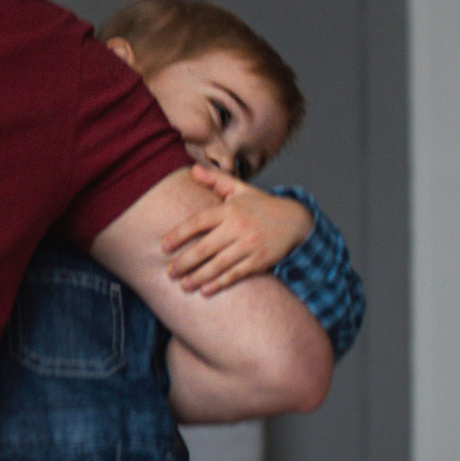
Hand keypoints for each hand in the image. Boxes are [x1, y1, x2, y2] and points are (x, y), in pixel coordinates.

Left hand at [160, 165, 313, 295]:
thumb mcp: (240, 189)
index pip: (199, 221)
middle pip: (205, 247)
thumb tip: (193, 169)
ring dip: (199, 276)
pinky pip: (236, 274)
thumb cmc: (261, 206)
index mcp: (230, 210)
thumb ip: (216, 180)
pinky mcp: (260, 261)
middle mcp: (239, 227)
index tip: (163, 246)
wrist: (296, 221)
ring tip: (183, 285)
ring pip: (219, 264)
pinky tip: (205, 290)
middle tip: (168, 272)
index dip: (179, 234)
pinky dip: (220, 283)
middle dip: (184, 261)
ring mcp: (250, 245)